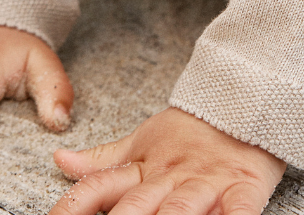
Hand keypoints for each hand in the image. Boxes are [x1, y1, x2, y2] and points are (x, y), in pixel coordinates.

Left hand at [51, 107, 285, 214]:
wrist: (245, 100)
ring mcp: (207, 183)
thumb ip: (103, 160)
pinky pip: (238, 210)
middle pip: (137, 206)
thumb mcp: (144, 142)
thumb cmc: (191, 132)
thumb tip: (59, 159)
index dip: (73, 207)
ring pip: (180, 210)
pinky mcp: (243, 188)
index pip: (99, 187)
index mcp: (145, 167)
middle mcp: (171, 177)